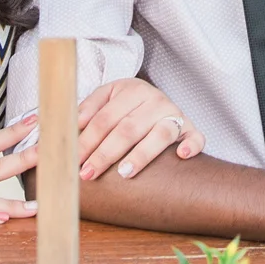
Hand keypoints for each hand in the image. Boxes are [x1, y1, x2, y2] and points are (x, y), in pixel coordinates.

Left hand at [75, 77, 206, 181]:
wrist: (158, 102)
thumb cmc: (127, 106)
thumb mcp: (107, 98)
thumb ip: (88, 109)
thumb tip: (68, 124)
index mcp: (131, 90)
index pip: (104, 118)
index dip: (87, 140)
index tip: (73, 160)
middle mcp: (155, 100)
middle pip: (127, 129)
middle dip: (105, 153)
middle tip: (89, 173)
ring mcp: (175, 114)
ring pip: (159, 135)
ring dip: (141, 155)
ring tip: (124, 173)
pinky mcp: (192, 129)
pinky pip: (196, 138)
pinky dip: (191, 146)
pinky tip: (181, 155)